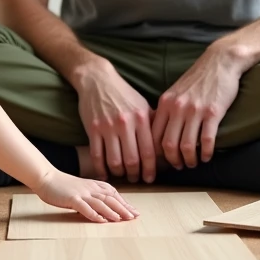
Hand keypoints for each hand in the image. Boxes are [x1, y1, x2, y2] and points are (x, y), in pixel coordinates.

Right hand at [34, 169, 139, 223]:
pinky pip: (84, 207)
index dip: (125, 202)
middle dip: (123, 208)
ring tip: (121, 219)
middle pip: (110, 198)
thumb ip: (93, 196)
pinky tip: (101, 221)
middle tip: (134, 216)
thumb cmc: (63, 185)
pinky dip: (94, 214)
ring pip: (100, 202)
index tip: (134, 211)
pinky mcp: (71, 198)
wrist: (46, 177)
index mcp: (94, 185)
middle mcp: (90, 188)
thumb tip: (105, 209)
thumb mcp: (82, 188)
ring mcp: (81, 193)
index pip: (113, 194)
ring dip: (112, 211)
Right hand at [71, 60, 156, 182]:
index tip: (150, 178)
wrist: (97, 79)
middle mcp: (126, 124)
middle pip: (132, 160)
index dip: (150, 169)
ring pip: (115, 161)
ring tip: (122, 175)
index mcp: (141, 118)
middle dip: (135, 175)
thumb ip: (153, 123)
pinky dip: (101, 168)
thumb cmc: (123, 93)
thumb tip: (166, 142)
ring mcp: (108, 127)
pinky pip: (97, 155)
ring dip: (119, 173)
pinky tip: (105, 173)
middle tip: (136, 180)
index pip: (149, 151)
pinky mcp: (93, 128)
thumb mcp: (142, 104)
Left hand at [152, 46, 243, 168]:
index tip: (161, 161)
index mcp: (165, 103)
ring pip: (186, 146)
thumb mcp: (175, 92)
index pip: (153, 135)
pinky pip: (206, 140)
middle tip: (178, 167)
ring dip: (189, 160)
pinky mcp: (213, 112)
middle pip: (168, 145)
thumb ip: (167, 110)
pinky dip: (206, 153)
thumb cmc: (197, 79)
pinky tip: (207, 157)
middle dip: (172, 161)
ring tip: (193, 163)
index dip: (156, 153)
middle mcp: (177, 108)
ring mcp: (194, 110)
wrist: (219, 62)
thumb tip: (158, 133)